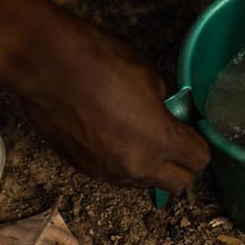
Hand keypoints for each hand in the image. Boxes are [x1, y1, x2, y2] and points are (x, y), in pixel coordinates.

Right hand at [1, 4, 208, 189]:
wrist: (46, 65)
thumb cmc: (100, 61)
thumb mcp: (148, 75)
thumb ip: (163, 104)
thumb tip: (162, 113)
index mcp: (160, 142)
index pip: (199, 160)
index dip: (198, 144)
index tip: (191, 131)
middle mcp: (136, 166)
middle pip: (177, 183)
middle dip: (179, 164)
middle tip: (171, 140)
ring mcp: (106, 172)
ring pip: (142, 182)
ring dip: (147, 165)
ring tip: (135, 136)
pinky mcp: (80, 168)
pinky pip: (111, 173)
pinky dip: (117, 160)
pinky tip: (106, 134)